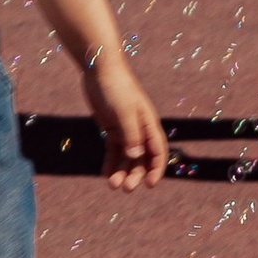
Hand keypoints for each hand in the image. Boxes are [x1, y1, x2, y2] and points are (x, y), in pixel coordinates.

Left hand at [82, 53, 168, 189]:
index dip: (156, 169)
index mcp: (148, 124)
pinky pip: (113, 150)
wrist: (100, 69)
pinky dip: (110, 163)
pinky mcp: (111, 128)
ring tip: (112, 185)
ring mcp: (125, 129)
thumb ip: (130, 134)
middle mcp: (139, 129)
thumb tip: (135, 156)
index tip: (149, 185)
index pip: (157, 151)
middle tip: (125, 189)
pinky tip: (105, 174)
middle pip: (141, 158)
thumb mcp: (123, 111)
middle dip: (135, 174)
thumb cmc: (116, 87)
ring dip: (121, 171)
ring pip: (126, 156)